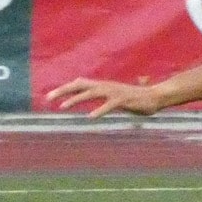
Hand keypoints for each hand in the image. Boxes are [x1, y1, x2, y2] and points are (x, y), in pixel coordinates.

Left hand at [46, 77, 162, 117]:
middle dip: (63, 91)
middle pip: (79, 85)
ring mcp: (114, 92)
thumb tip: (89, 98)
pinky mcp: (123, 100)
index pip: (78, 84)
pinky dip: (100, 110)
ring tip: (62, 107)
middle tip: (47, 99)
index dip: (63, 89)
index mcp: (102, 85)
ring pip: (91, 93)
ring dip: (75, 99)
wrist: (154, 97)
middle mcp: (105, 86)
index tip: (48, 97)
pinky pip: (109, 105)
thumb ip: (101, 96)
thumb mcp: (113, 96)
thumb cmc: (133, 99)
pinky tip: (90, 117)